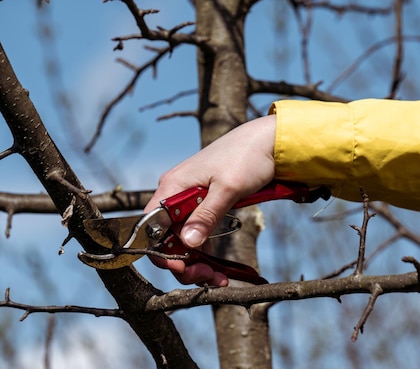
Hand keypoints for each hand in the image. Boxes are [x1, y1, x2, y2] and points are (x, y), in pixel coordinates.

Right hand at [144, 115, 275, 285]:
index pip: (151, 228)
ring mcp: (189, 200)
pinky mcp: (204, 205)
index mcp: (172, 186)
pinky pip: (197, 233)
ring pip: (182, 240)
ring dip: (197, 262)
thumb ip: (206, 215)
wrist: (268, 141)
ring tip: (220, 278)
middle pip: (166, 239)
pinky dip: (206, 253)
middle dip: (184, 263)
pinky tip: (221, 269)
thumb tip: (185, 243)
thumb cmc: (247, 157)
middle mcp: (175, 194)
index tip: (184, 266)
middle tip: (209, 277)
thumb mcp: (228, 189)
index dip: (162, 253)